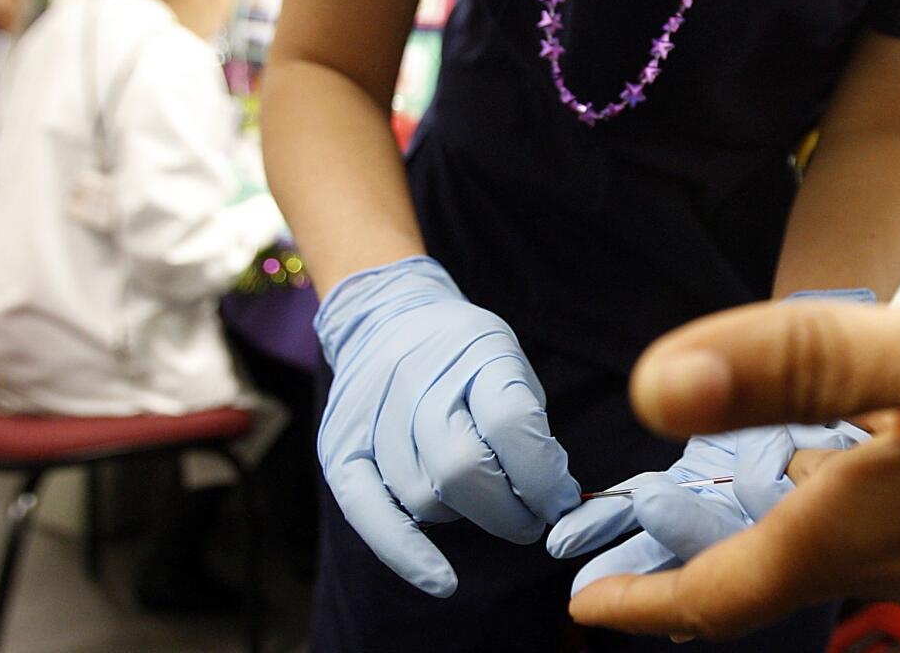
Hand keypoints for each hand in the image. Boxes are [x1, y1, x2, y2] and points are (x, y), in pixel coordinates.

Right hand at [315, 256, 580, 596]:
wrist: (388, 319)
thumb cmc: (464, 357)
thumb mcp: (509, 366)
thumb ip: (530, 430)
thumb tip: (556, 503)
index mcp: (473, 351)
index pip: (512, 425)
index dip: (544, 478)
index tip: (560, 501)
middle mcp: (415, 378)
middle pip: (463, 470)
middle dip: (510, 513)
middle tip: (529, 520)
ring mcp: (370, 414)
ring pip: (425, 499)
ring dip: (466, 516)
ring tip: (479, 498)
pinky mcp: (339, 448)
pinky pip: (369, 515)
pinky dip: (408, 556)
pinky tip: (443, 581)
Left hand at [568, 291, 899, 640]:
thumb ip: (797, 366)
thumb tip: (654, 389)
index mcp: (866, 520)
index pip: (728, 592)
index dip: (650, 605)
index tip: (586, 612)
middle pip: (772, 578)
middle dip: (696, 581)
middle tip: (633, 570)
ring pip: (830, 552)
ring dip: (764, 544)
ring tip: (716, 515)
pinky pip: (890, 522)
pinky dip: (833, 505)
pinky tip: (840, 460)